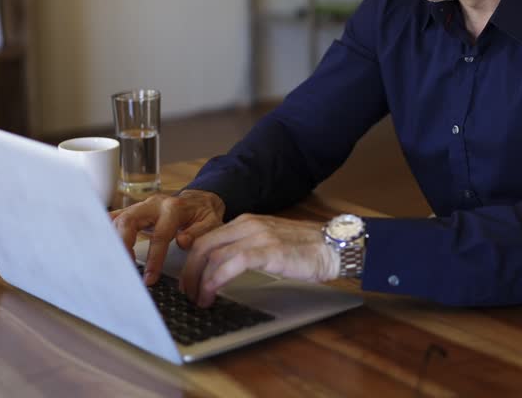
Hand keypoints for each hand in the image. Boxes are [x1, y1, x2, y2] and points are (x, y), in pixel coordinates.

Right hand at [110, 190, 224, 284]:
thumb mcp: (212, 222)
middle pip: (129, 220)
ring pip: (118, 219)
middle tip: (123, 269)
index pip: (160, 234)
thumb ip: (199, 232)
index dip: (154, 258)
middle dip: (122, 245)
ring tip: (111, 263)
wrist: (199, 199)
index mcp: (174, 208)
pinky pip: (115, 218)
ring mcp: (141, 206)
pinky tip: (96, 245)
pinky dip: (105, 230)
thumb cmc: (204, 214)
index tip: (149, 278)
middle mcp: (153, 204)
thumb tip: (182, 241)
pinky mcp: (134, 210)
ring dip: (112, 241)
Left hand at [179, 214, 338, 307]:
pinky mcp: (268, 250)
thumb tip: (224, 270)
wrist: (334, 246)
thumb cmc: (307, 249)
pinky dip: (217, 279)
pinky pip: (232, 263)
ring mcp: (258, 236)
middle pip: (203, 246)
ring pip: (213, 254)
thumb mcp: (270, 243)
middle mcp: (248, 225)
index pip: (207, 239)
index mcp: (247, 222)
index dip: (192, 262)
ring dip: (200, 280)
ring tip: (199, 299)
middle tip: (187, 293)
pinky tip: (213, 292)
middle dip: (190, 272)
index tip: (189, 281)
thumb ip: (248, 249)